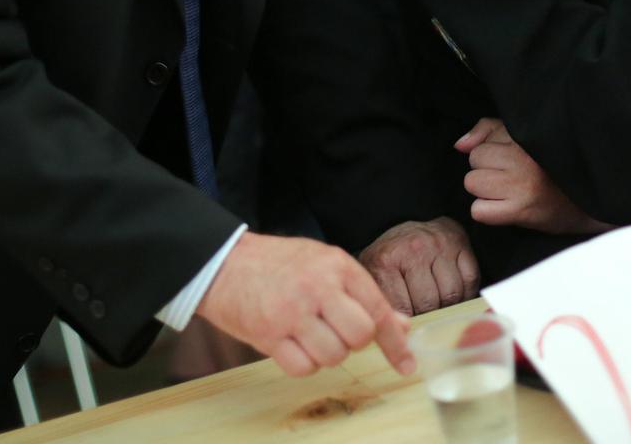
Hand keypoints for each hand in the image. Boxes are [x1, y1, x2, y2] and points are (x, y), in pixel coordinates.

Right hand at [196, 232, 414, 376]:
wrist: (224, 262)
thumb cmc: (277, 264)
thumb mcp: (323, 264)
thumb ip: (361, 294)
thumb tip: (400, 323)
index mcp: (336, 265)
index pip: (377, 309)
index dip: (395, 342)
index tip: (406, 365)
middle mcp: (318, 287)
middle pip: (359, 336)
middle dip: (352, 342)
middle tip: (334, 331)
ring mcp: (292, 311)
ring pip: (333, 356)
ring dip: (325, 354)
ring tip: (308, 334)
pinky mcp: (269, 334)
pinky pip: (303, 368)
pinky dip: (302, 363)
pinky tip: (291, 343)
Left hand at [358, 217, 479, 314]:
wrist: (410, 222)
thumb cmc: (392, 257)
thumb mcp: (374, 277)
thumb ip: (382, 302)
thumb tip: (397, 332)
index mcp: (386, 260)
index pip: (403, 308)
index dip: (408, 322)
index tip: (409, 325)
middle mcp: (413, 250)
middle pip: (429, 303)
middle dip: (428, 314)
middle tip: (425, 313)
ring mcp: (439, 245)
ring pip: (452, 294)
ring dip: (448, 304)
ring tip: (439, 302)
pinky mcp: (460, 243)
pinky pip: (470, 280)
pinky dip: (465, 291)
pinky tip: (454, 292)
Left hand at [456, 117, 611, 234]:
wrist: (587, 203)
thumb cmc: (551, 167)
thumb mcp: (523, 135)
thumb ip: (488, 130)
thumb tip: (460, 145)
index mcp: (525, 136)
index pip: (482, 142)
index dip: (492, 153)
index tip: (513, 161)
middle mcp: (522, 158)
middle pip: (474, 161)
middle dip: (486, 169)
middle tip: (512, 178)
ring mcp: (521, 185)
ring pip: (472, 183)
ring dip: (485, 190)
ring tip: (509, 191)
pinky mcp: (521, 210)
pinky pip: (479, 210)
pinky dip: (487, 212)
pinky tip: (506, 208)